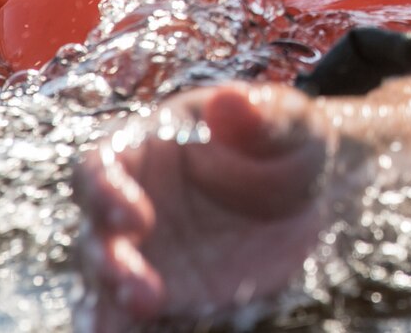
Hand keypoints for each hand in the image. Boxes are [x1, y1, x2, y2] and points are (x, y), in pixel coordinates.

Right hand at [74, 74, 410, 330]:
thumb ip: (259, 116)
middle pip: (96, 236)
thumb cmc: (290, 141)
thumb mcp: (288, 123)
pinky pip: (134, 316)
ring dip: (108, 307)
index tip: (132, 218)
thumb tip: (230, 101)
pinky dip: (131, 328)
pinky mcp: (165, 295)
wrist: (315, 193)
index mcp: (147, 146)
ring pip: (104, 284)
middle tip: (142, 294)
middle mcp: (132, 203)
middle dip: (109, 265)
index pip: (100, 167)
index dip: (104, 192)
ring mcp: (145, 254)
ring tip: (117, 332)